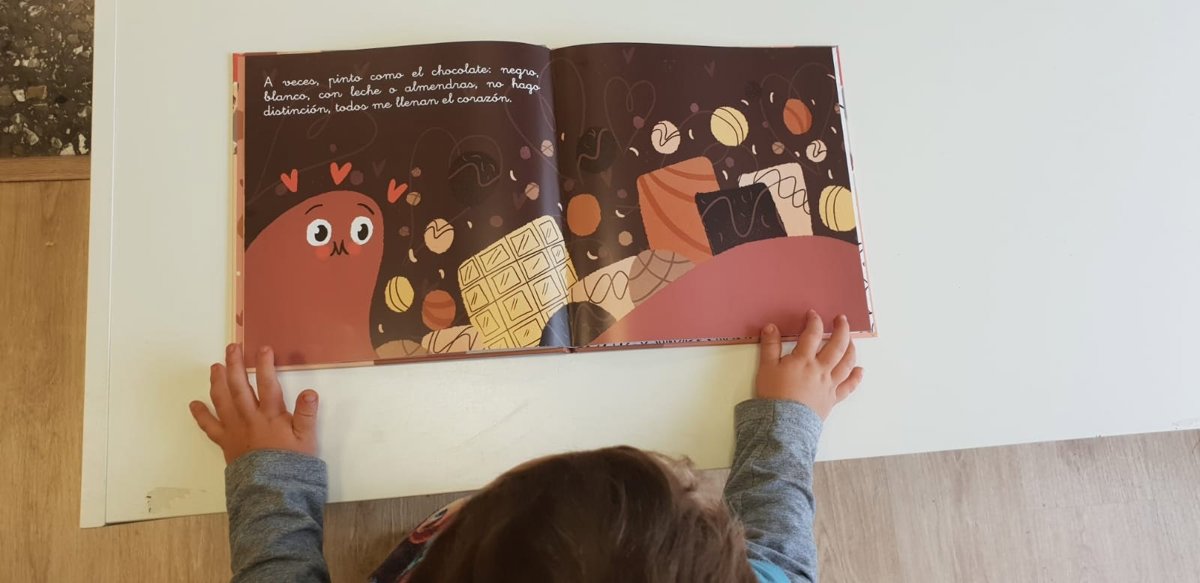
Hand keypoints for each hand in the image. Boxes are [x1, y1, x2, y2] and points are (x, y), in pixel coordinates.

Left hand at [189, 344, 319, 463]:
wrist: (271, 491)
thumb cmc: (292, 465)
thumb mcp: (307, 439)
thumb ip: (307, 414)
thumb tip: (310, 392)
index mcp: (271, 415)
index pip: (267, 383)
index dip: (265, 364)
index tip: (263, 349)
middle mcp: (249, 418)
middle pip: (239, 386)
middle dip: (235, 364)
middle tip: (231, 348)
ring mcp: (234, 429)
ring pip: (222, 400)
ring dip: (217, 381)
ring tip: (215, 366)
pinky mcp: (225, 442)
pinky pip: (209, 427)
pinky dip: (201, 414)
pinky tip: (194, 404)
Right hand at [755, 310, 863, 419]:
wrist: (783, 424)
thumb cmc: (774, 395)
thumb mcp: (766, 368)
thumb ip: (769, 346)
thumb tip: (771, 327)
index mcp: (804, 360)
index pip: (812, 334)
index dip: (814, 321)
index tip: (813, 314)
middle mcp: (820, 369)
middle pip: (837, 345)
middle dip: (841, 330)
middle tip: (842, 319)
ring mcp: (829, 384)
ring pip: (846, 363)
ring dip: (851, 349)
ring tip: (851, 341)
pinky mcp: (832, 399)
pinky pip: (848, 387)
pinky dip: (855, 378)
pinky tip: (860, 371)